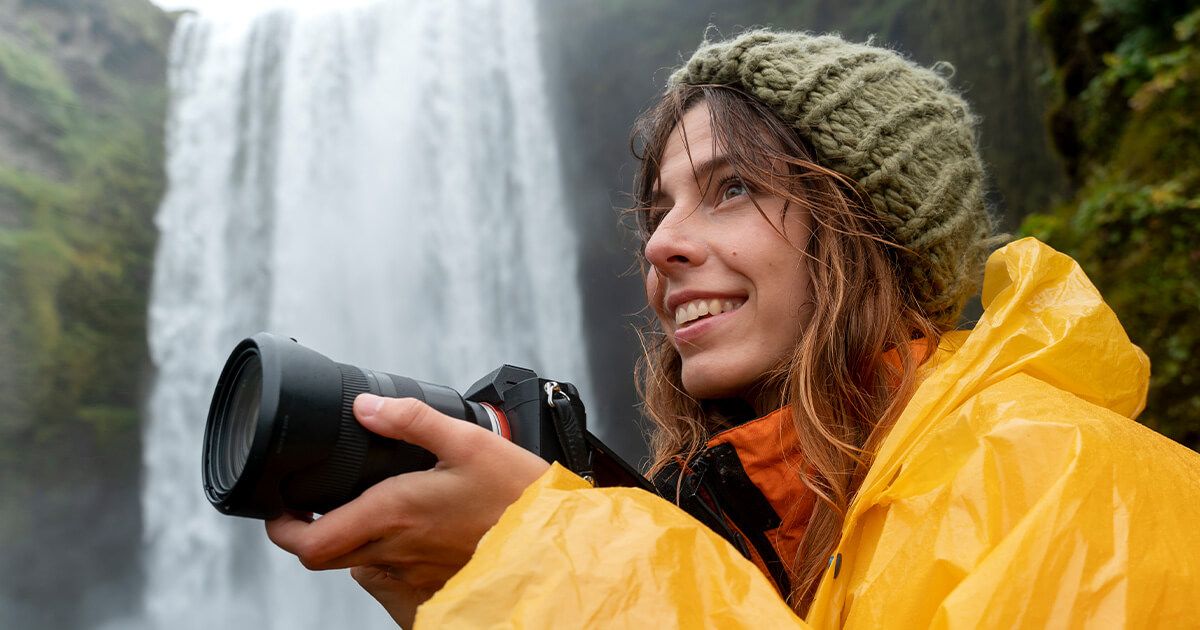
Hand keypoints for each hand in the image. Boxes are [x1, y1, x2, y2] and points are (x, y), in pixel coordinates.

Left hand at [265, 394, 549, 625]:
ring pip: (357, 566)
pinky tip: (409, 531)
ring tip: (371, 509)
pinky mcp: (432, 589)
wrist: (555, 543)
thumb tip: (366, 406)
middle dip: (311, 530)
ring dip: (351, 541)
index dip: (282, 528)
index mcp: (393, 513)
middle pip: (326, 556)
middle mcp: (395, 552)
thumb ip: (411, 419)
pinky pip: (389, 578)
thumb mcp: (467, 441)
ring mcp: (412, 576)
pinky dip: (383, 556)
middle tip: (316, 503)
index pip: (311, 541)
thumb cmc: (516, 495)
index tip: (281, 508)